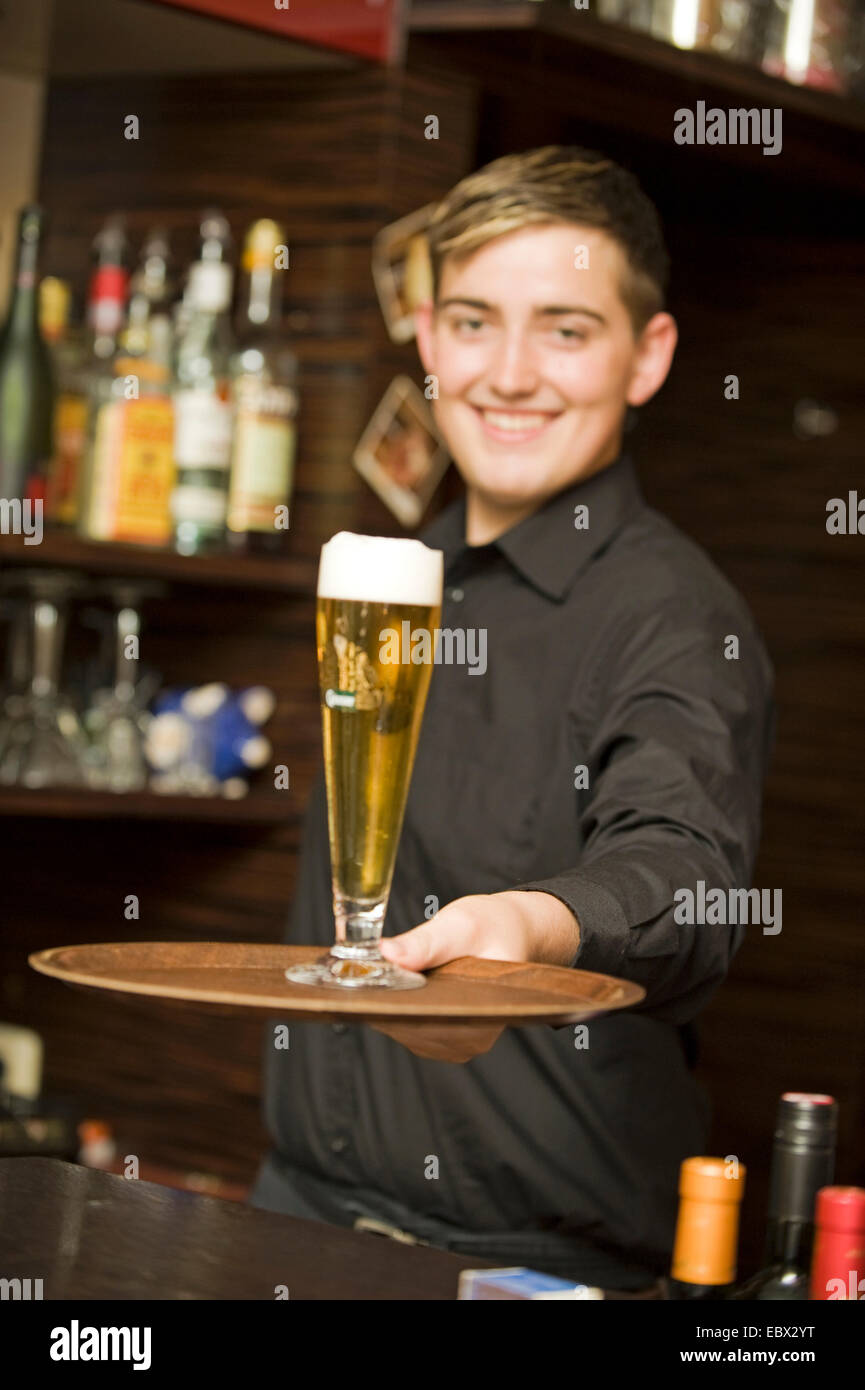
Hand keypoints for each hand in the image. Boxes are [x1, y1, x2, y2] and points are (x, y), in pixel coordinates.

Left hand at [371, 891, 580, 1061]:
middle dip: (385, 1002)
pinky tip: (384, 986)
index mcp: (486, 1015)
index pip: (429, 1022)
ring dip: (386, 1005)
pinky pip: (407, 1026)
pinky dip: (393, 1006)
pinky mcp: (441, 1037)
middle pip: (414, 1029)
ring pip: (405, 1030)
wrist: (511, 932)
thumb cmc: (494, 926)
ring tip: (371, 977)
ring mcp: (456, 1043)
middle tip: (361, 976)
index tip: (368, 991)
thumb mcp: (462, 925)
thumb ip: (426, 942)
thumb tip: (387, 954)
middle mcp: (472, 1039)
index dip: (395, 1008)